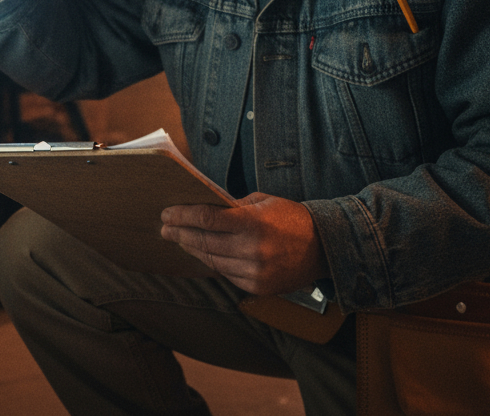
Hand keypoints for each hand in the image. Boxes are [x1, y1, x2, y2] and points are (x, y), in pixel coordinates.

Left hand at [160, 192, 330, 295]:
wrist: (325, 247)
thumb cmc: (291, 218)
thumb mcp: (262, 202)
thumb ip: (232, 207)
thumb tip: (200, 210)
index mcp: (253, 223)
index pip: (206, 219)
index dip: (182, 216)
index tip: (167, 213)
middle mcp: (252, 250)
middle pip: (204, 241)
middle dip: (180, 233)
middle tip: (164, 228)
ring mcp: (255, 271)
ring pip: (212, 260)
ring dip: (192, 249)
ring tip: (179, 239)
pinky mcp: (258, 287)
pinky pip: (226, 273)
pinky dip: (212, 262)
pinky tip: (202, 253)